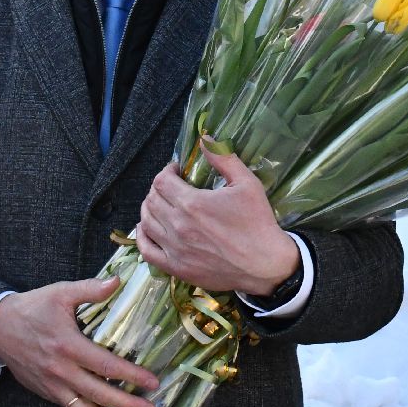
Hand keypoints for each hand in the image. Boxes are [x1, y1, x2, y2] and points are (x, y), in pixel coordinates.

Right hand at [0, 278, 160, 406]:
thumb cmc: (32, 308)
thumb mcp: (60, 293)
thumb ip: (90, 289)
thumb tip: (117, 280)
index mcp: (68, 346)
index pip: (106, 366)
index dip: (131, 376)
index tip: (152, 382)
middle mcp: (61, 371)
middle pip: (100, 394)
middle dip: (128, 405)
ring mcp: (53, 386)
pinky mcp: (47, 393)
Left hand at [136, 141, 299, 295]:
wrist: (265, 265)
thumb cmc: (257, 222)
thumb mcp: (247, 184)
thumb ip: (223, 158)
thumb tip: (204, 139)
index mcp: (192, 203)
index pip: (162, 181)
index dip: (167, 171)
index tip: (177, 171)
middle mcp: (177, 226)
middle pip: (151, 199)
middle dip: (159, 188)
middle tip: (172, 186)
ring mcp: (174, 249)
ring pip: (146, 222)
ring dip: (149, 208)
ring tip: (162, 204)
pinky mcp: (176, 267)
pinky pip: (147, 250)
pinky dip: (142, 236)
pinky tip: (148, 228)